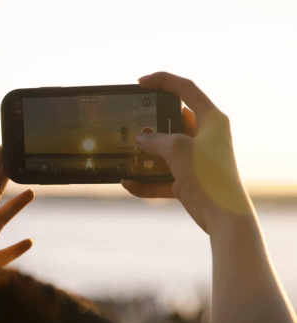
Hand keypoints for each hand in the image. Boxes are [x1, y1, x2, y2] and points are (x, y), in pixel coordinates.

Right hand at [121, 72, 249, 231]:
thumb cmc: (208, 175)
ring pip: (163, 150)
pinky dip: (145, 180)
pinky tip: (129, 183)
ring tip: (126, 153)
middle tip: (131, 123)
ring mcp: (195, 158)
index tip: (140, 83)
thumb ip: (155, 139)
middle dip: (150, 124)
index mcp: (211, 119)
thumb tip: (140, 139)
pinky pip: (160, 176)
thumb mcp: (176, 148)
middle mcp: (205, 136)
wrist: (223, 215)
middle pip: (171, 120)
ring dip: (145, 154)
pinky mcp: (187, 179)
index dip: (163, 80)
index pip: (186, 89)